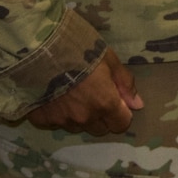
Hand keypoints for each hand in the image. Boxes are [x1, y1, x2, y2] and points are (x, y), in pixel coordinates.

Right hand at [26, 52, 143, 135]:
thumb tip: (137, 105)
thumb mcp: (110, 61)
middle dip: (101, 116)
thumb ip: (125, 84)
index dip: (121, 113)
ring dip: (80, 116)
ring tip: (72, 94)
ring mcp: (62, 121)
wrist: (40, 49)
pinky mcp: (42, 120)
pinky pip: (55, 124)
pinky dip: (58, 114)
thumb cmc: (80, 50)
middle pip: (100, 128)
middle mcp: (85, 118)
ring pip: (78, 127)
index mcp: (105, 104)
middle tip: (93, 95)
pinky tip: (54, 97)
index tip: (115, 100)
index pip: (121, 124)